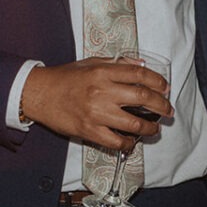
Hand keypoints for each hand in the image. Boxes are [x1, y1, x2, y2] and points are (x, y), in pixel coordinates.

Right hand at [20, 57, 170, 151]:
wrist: (38, 94)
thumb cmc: (64, 78)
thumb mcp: (90, 63)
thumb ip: (116, 64)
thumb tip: (140, 64)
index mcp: (102, 72)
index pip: (139, 74)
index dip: (157, 81)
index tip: (165, 87)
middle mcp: (102, 91)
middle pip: (143, 98)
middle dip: (161, 105)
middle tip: (168, 110)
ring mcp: (96, 113)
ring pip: (134, 123)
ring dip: (150, 127)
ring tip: (154, 128)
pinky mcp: (88, 130)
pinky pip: (115, 142)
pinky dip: (128, 144)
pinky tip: (132, 141)